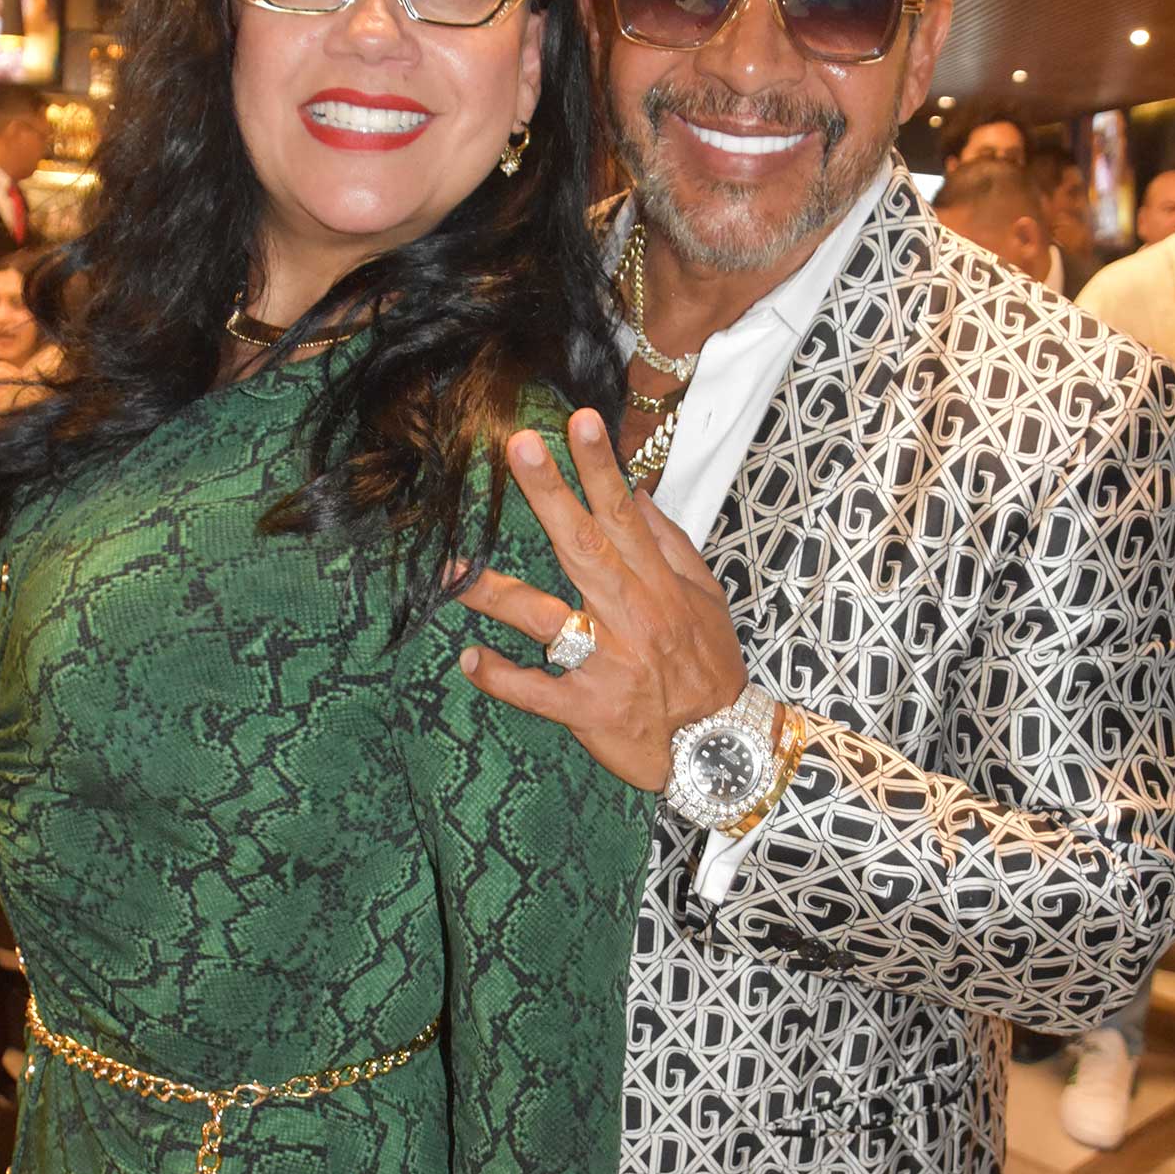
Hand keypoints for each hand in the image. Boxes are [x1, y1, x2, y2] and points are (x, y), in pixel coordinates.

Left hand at [456, 409, 748, 790]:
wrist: (721, 751)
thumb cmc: (710, 669)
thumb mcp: (706, 600)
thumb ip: (670, 546)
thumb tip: (637, 495)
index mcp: (658, 587)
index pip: (626, 516)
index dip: (602, 468)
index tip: (580, 422)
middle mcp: (631, 617)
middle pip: (585, 547)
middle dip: (551, 496)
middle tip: (520, 448)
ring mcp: (608, 663)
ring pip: (547, 619)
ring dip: (497, 592)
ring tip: (453, 569)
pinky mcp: (588, 709)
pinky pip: (536, 692)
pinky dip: (502, 678)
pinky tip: (469, 661)